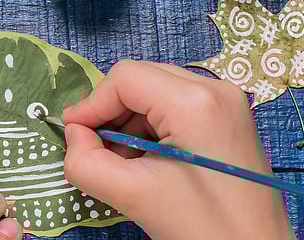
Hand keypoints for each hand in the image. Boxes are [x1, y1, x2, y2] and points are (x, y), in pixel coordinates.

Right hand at [63, 61, 292, 239]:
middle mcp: (216, 89)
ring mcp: (228, 102)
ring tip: (125, 162)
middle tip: (97, 149)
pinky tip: (149, 161)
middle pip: (141, 79)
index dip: (92, 104)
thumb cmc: (201, 228)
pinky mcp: (230, 117)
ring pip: (156, 91)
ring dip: (129, 121)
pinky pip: (176, 105)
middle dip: (111, 112)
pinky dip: (152, 127)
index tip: (74, 135)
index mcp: (195, 103)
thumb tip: (75, 135)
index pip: (125, 78)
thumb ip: (86, 161)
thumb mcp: (132, 195)